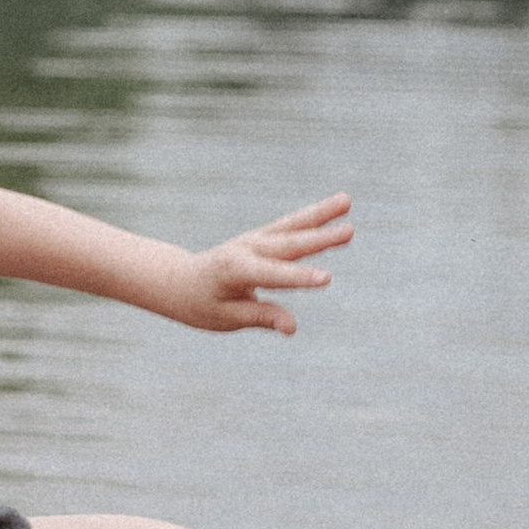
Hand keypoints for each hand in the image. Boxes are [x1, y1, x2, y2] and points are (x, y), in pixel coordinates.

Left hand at [168, 192, 350, 333]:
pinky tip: (338, 206)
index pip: (273, 275)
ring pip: (292, 226)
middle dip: (320, 240)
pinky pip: (291, 225)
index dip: (299, 278)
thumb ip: (261, 318)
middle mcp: (247, 249)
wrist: (180, 280)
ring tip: (347, 201)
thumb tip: (292, 327)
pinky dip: (313, 216)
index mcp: (234, 271)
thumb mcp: (226, 318)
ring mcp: (255, 239)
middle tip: (349, 231)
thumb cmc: (202, 304)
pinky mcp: (263, 236)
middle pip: (288, 245)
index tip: (327, 279)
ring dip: (321, 214)